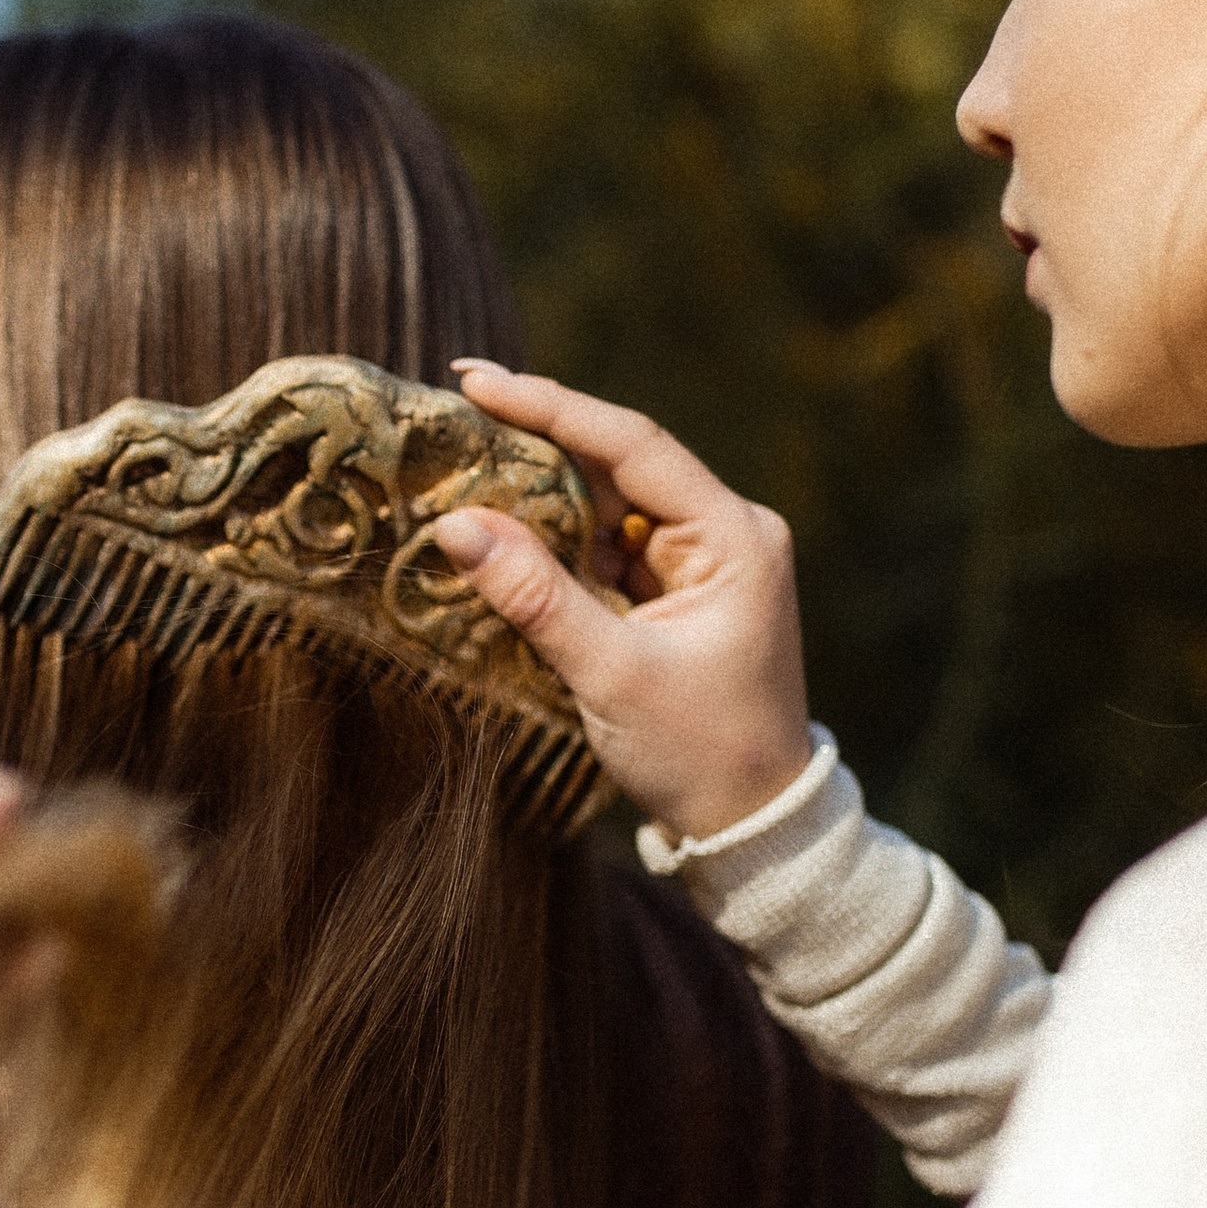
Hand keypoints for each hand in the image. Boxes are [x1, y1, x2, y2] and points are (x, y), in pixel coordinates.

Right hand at [440, 367, 811, 843]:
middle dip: (536, 444)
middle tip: (453, 415)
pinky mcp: (678, 592)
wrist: (753, 826)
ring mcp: (703, 561)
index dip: (551, 407)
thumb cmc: (701, 754)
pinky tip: (501, 538)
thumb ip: (536, 596)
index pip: (633, 445)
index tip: (476, 381)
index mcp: (734, 537)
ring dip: (539, 496)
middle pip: (618, 463)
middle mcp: (726, 532)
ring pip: (608, 503)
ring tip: (461, 477)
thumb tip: (456, 523)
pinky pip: (607, 546)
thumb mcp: (611, 675)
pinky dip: (556, 543)